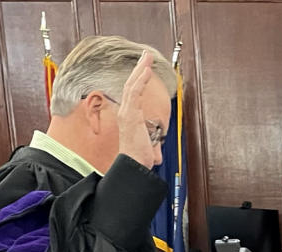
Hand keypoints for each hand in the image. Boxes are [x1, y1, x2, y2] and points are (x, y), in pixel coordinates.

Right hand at [118, 52, 157, 168]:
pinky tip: (147, 71)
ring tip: (147, 57)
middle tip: (146, 56)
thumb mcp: (148, 149)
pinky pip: (134, 92)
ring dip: (141, 69)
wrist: (133, 166)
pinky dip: (141, 80)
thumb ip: (152, 148)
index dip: (138, 79)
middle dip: (139, 68)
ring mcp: (126, 112)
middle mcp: (125, 111)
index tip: (145, 69)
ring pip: (132, 84)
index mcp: (128, 116)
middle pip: (131, 84)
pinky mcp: (130, 114)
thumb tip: (157, 155)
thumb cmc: (138, 158)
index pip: (132, 92)